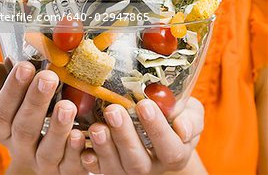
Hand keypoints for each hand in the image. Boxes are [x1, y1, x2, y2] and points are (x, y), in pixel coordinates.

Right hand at [0, 61, 87, 174]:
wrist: (56, 152)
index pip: (2, 112)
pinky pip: (70, 165)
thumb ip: (12, 85)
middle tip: (49, 77)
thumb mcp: (22, 101)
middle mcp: (22, 149)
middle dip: (36, 102)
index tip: (25, 66)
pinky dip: (75, 150)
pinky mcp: (66, 172)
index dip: (12, 89)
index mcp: (7, 130)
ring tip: (68, 106)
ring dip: (57, 128)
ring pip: (47, 151)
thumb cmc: (38, 115)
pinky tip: (80, 135)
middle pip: (24, 129)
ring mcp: (44, 163)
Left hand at [80, 97, 203, 174]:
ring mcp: (128, 169)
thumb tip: (182, 128)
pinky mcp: (109, 167)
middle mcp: (151, 166)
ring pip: (116, 168)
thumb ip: (191, 119)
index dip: (157, 130)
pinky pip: (98, 169)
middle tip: (114, 110)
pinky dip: (90, 159)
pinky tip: (82, 146)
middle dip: (124, 136)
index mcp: (174, 152)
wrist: (159, 119)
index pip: (169, 149)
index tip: (145, 105)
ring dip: (104, 148)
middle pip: (137, 161)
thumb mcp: (191, 112)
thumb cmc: (175, 113)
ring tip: (97, 126)